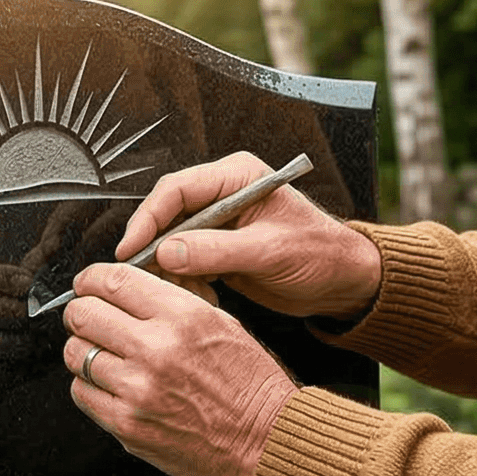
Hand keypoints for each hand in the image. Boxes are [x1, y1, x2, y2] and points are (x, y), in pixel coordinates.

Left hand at [61, 262, 297, 475]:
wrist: (265, 441)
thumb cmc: (248, 383)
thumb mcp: (221, 322)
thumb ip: (171, 301)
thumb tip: (125, 288)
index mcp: (183, 316)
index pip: (112, 280)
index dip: (91, 279)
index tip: (88, 284)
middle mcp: (156, 348)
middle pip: (83, 314)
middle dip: (81, 312)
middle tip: (89, 318)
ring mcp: (137, 389)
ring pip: (76, 353)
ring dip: (84, 350)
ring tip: (103, 354)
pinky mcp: (127, 425)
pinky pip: (82, 393)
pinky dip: (89, 385)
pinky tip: (110, 385)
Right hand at [115, 151, 380, 323]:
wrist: (344, 282)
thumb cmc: (321, 254)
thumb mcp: (269, 251)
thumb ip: (218, 250)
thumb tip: (168, 252)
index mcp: (236, 178)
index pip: (177, 189)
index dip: (149, 218)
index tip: (133, 248)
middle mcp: (223, 195)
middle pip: (167, 216)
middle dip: (155, 249)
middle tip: (144, 276)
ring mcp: (219, 224)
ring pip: (171, 243)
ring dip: (171, 271)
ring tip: (185, 293)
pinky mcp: (218, 250)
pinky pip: (185, 263)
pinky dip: (185, 282)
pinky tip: (201, 297)